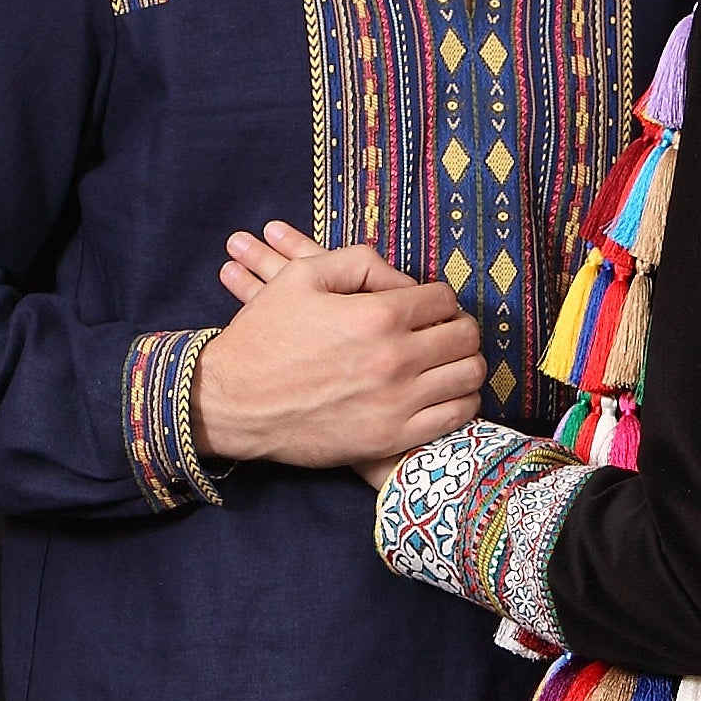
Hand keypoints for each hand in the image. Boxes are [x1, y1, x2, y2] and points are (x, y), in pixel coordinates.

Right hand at [196, 223, 481, 471]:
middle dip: (458, 326)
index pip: (443, 297)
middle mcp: (395, 358)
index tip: (426, 306)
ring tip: (449, 361)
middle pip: (464, 335)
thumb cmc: (265, 335)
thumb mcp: (302, 276)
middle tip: (444, 330)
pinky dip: (461, 402)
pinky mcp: (391, 437)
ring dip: (465, 362)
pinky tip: (446, 394)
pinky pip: (454, 417)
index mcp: (377, 314)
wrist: (232, 402)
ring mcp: (397, 402)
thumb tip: (404, 280)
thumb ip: (360, 263)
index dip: (438, 298)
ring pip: (468, 376)